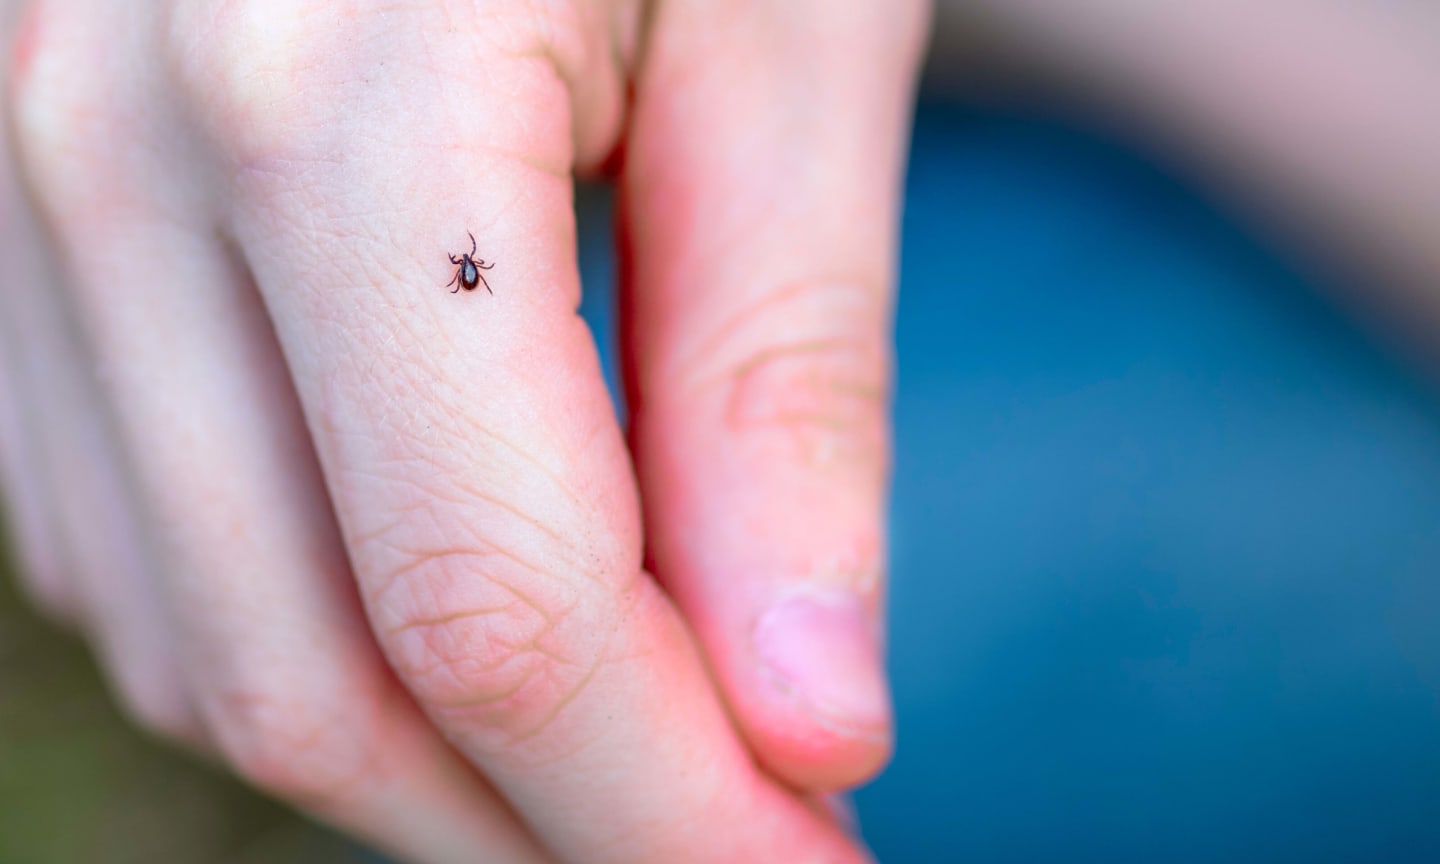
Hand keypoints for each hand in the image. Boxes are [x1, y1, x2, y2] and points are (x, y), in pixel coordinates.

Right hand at [0, 1, 927, 860]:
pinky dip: (314, 645)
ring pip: (213, 641)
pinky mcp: (21, 244)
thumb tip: (807, 720)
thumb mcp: (790, 47)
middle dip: (560, 826)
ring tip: (628, 765)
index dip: (675, 812)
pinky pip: (138, 547)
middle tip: (745, 849)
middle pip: (331, 675)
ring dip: (434, 766)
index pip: (504, 612)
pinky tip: (458, 641)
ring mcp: (22, 206)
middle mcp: (109, 164)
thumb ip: (781, 391)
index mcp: (335, 102)